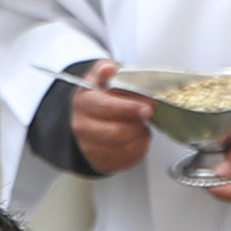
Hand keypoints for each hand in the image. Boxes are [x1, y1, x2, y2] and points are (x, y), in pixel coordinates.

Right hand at [66, 62, 153, 177]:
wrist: (89, 114)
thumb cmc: (102, 92)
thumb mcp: (104, 73)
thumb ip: (109, 69)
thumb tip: (109, 69)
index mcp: (83, 101)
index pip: (106, 107)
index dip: (130, 108)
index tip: (148, 106)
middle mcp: (82, 126)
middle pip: (117, 132)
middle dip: (139, 124)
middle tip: (148, 114)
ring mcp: (89, 146)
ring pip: (125, 149)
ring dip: (141, 136)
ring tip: (141, 125)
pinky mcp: (100, 162)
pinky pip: (128, 160)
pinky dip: (139, 149)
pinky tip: (137, 137)